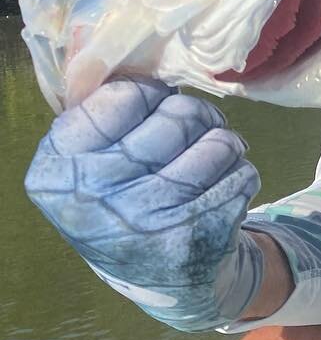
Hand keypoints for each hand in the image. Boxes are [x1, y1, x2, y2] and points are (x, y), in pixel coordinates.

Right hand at [24, 77, 262, 331]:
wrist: (162, 282)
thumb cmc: (125, 201)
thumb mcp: (91, 163)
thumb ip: (102, 114)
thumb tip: (132, 57)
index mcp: (59, 169)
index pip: (123, 96)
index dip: (151, 94)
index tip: (154, 107)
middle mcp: (96, 196)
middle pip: (179, 114)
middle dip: (198, 116)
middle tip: (197, 130)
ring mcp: (148, 219)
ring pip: (220, 142)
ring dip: (225, 145)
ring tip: (212, 160)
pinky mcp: (196, 237)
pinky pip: (243, 174)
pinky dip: (241, 175)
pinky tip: (222, 191)